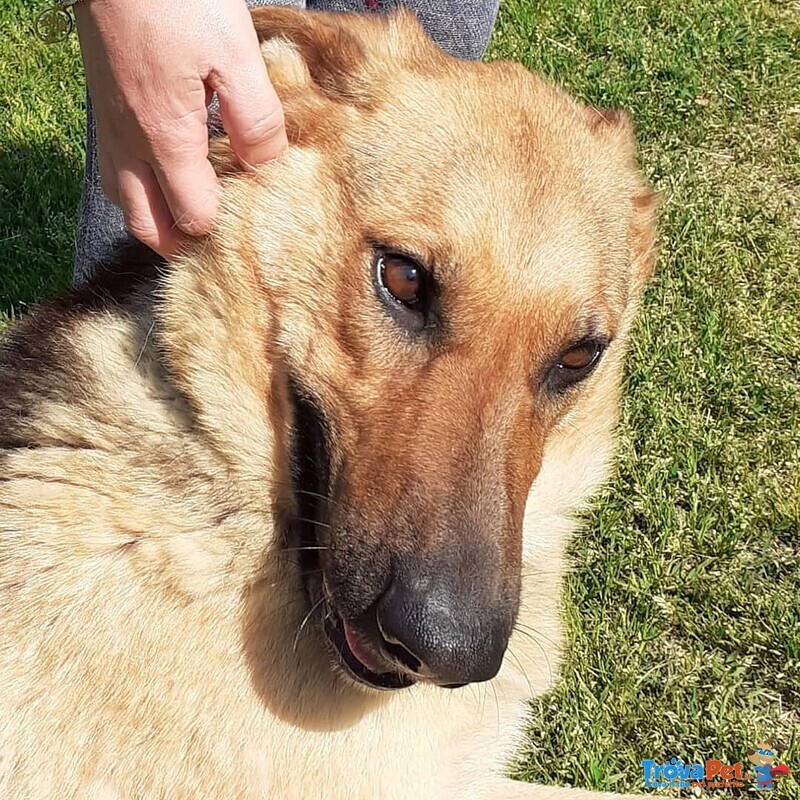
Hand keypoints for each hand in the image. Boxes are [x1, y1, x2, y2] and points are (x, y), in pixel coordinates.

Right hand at [74, 0, 286, 256]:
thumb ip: (256, 117)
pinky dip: (142, 189)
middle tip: (215, 245)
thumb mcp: (235, 52)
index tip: (251, 222)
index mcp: (167, 139)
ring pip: (127, 202)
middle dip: (183, 244)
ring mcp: (112, 128)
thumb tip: (267, 165)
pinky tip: (168, 171)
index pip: (194, 218)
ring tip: (193, 217)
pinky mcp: (105, 107)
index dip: (223, 229)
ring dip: (159, 219)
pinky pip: (118, 171)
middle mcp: (131, 144)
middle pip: (150, 226)